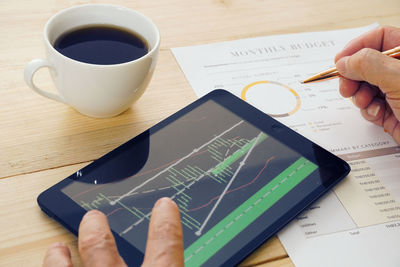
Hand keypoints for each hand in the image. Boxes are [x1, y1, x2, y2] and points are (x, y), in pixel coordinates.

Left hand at [42, 197, 183, 266]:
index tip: (164, 206)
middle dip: (96, 231)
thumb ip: (171, 266)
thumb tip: (195, 265)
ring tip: (56, 249)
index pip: (165, 247)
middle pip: (101, 250)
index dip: (165, 223)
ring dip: (58, 259)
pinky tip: (53, 261)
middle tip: (93, 218)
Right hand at [335, 26, 399, 143]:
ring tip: (365, 102)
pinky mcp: (393, 111)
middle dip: (353, 75)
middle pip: (368, 63)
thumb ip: (369, 65)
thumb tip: (345, 61)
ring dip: (359, 95)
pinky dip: (368, 110)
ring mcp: (398, 91)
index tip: (340, 61)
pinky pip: (370, 105)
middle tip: (346, 86)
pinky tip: (378, 114)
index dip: (358, 47)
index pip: (380, 37)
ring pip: (365, 86)